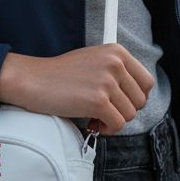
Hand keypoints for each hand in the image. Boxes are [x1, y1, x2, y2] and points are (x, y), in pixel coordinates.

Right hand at [0, 45, 153, 133]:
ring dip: (113, 120)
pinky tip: (92, 122)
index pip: (146, 82)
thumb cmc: (59, 74)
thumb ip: (116, 72)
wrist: (33, 80)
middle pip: (140, 101)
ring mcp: (107, 82)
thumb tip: (136, 94)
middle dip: (124, 110)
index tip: (122, 103)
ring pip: (129, 115)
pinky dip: (105, 129)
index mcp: (117, 52)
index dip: (136, 97)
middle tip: (105, 111)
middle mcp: (115, 64)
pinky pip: (117, 125)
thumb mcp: (93, 61)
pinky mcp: (98, 101)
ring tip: (95, 115)